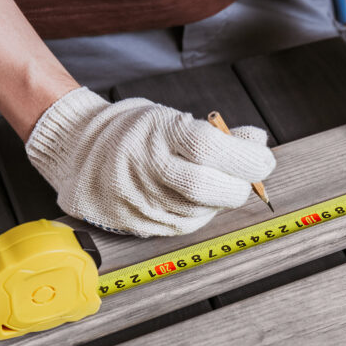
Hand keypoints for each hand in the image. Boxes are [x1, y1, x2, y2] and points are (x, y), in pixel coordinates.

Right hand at [26, 88, 275, 236]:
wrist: (82, 151)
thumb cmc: (138, 133)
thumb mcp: (176, 120)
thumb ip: (220, 134)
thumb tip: (258, 145)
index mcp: (156, 133)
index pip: (208, 147)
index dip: (245, 156)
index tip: (264, 158)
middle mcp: (145, 168)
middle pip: (205, 188)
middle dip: (237, 187)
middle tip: (245, 179)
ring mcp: (139, 199)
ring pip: (199, 213)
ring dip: (220, 202)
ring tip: (214, 183)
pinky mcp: (138, 223)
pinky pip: (184, 225)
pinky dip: (201, 214)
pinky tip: (195, 199)